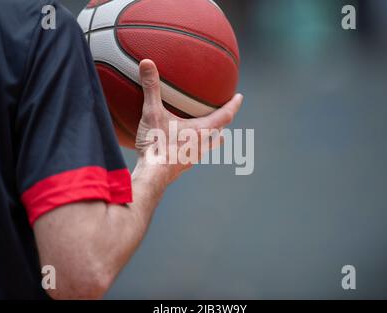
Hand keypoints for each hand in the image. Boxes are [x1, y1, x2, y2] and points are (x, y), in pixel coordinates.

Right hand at [134, 59, 242, 184]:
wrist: (152, 176)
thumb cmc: (157, 145)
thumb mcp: (152, 113)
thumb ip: (151, 87)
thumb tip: (146, 62)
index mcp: (201, 131)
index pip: (225, 115)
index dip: (233, 105)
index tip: (240, 97)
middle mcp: (201, 145)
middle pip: (219, 131)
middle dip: (224, 122)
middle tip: (227, 114)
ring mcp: (192, 158)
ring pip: (208, 146)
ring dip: (213, 138)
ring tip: (217, 137)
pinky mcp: (181, 166)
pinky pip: (193, 155)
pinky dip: (195, 148)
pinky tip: (186, 150)